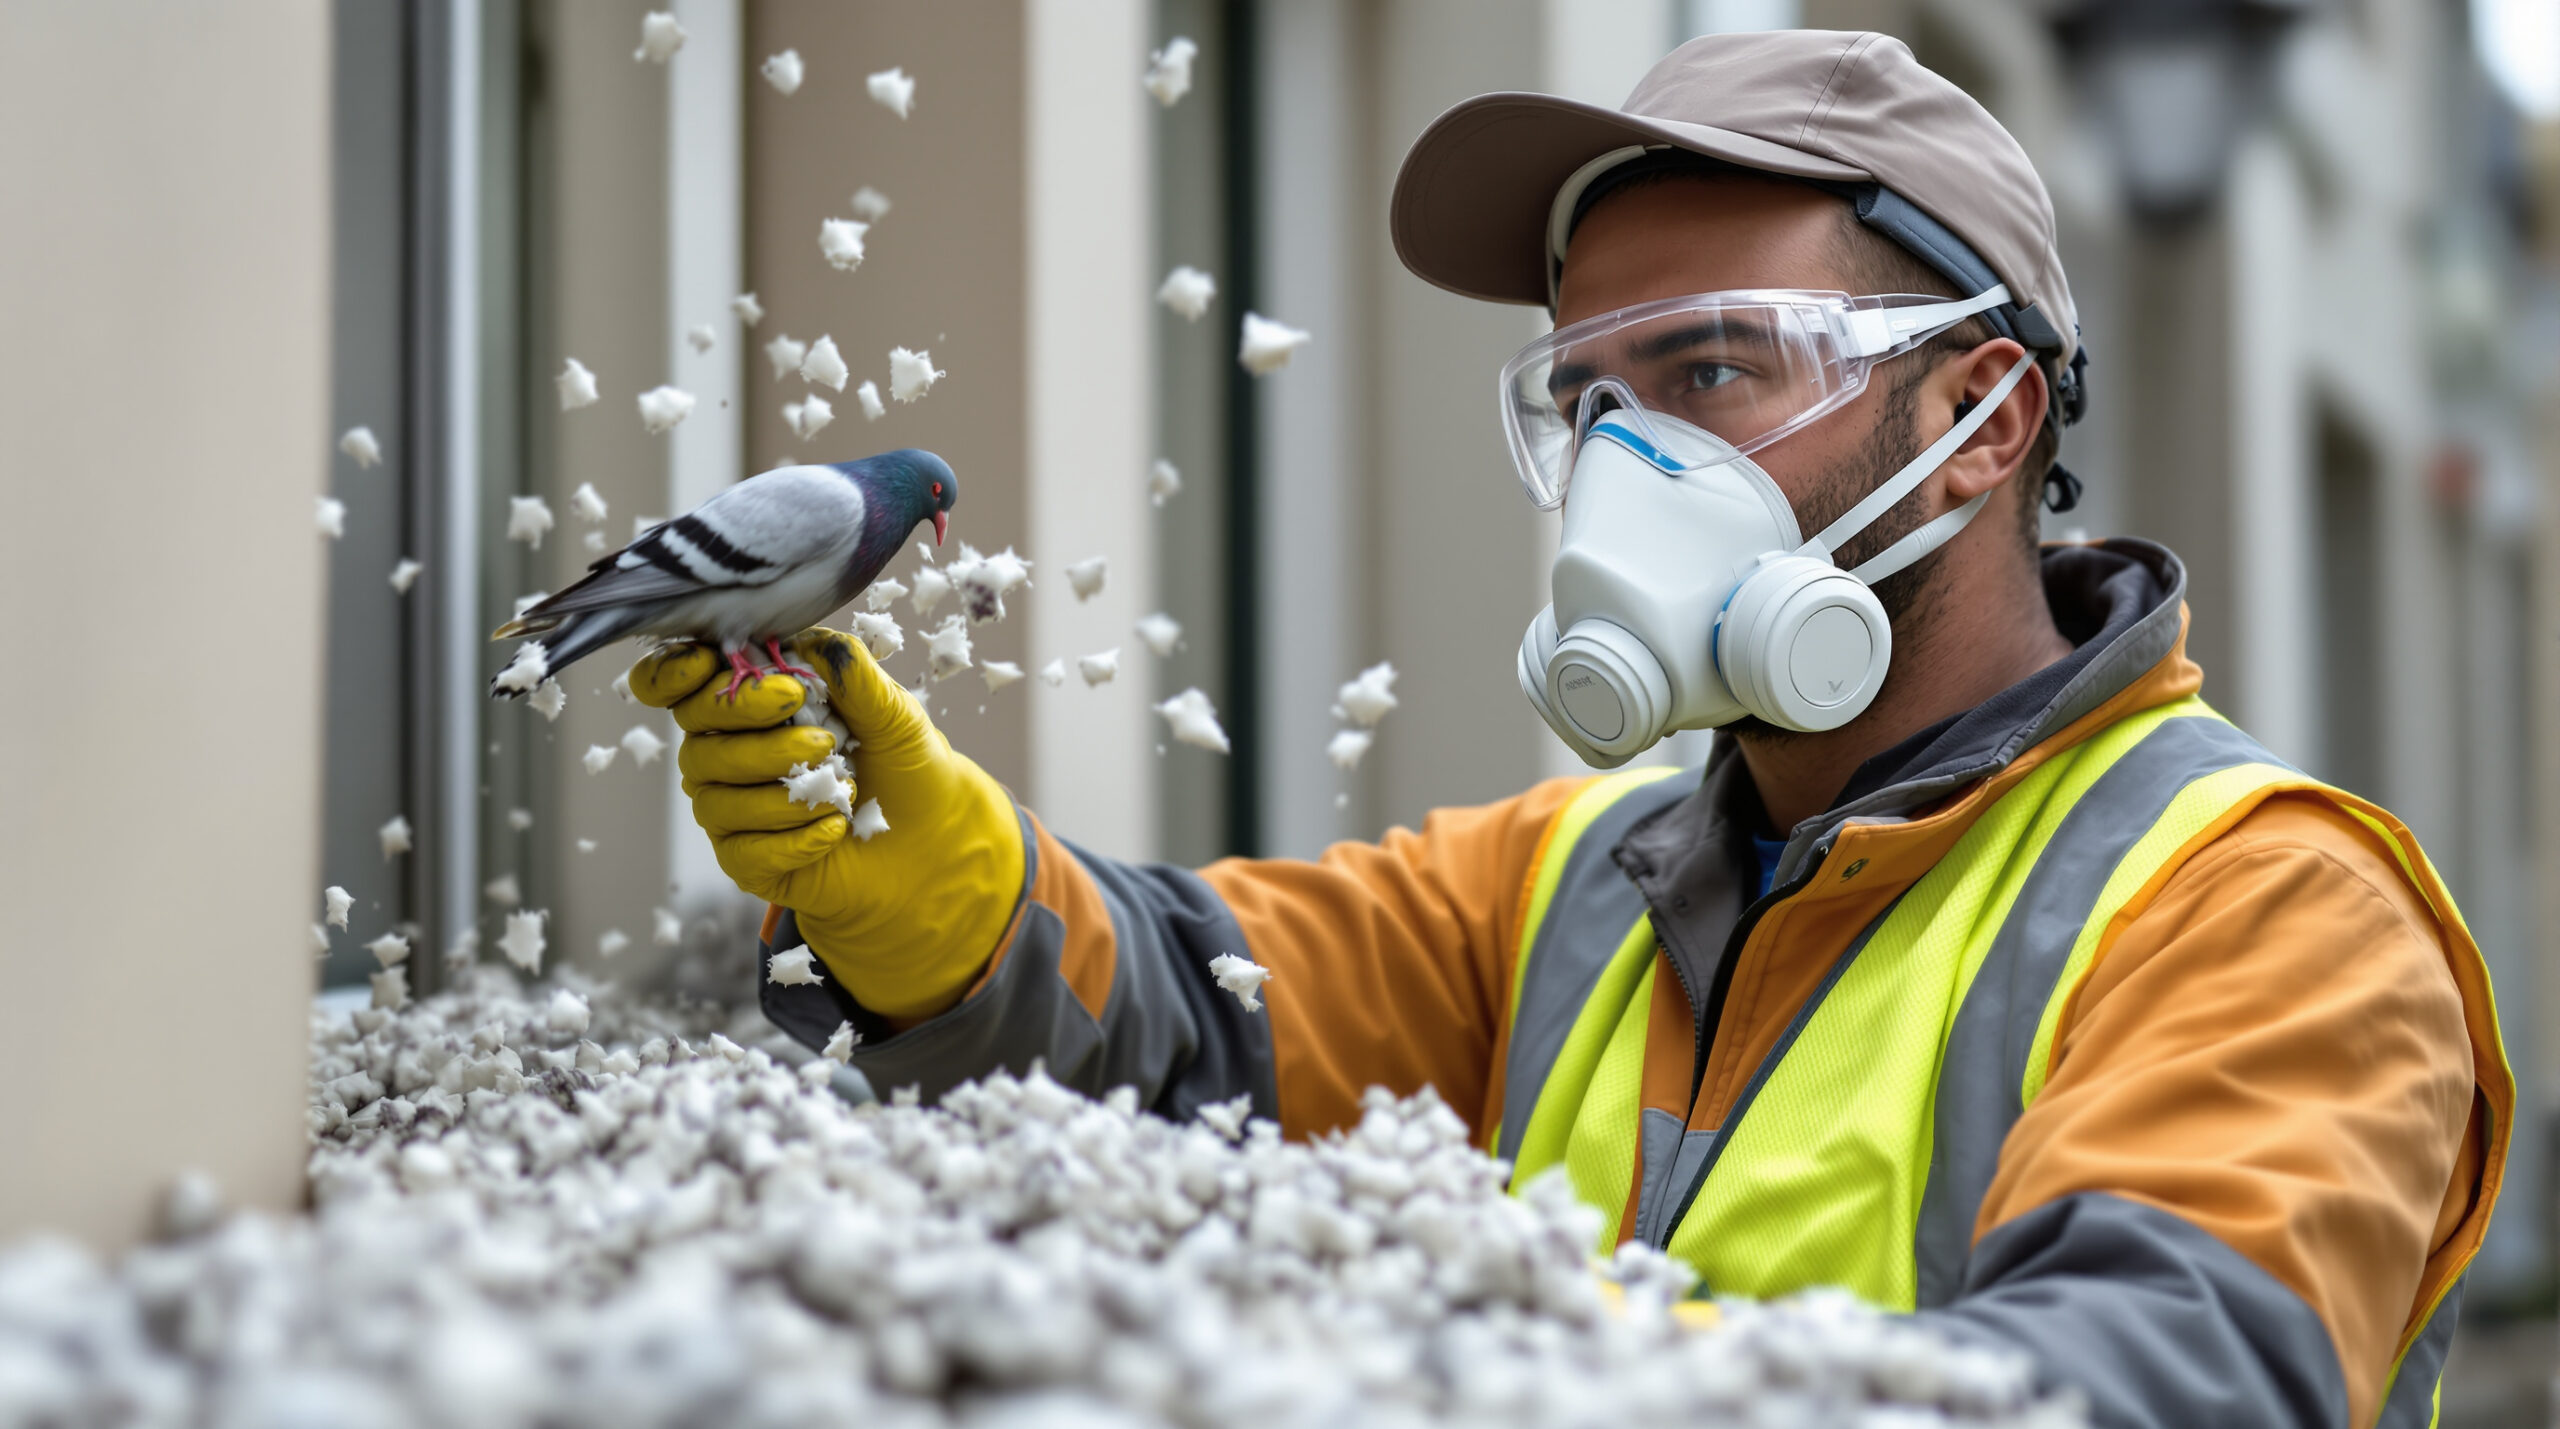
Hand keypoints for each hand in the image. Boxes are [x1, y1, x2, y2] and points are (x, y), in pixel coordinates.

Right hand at [627, 630, 1023, 1020]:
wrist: (931, 840)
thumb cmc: (904, 765)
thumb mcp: (893, 712)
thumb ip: (852, 673)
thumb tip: (809, 644)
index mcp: (748, 703)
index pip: (678, 684)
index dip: (673, 673)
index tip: (711, 663)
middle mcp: (726, 753)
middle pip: (696, 736)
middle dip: (749, 725)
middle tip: (821, 734)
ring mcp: (731, 810)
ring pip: (717, 798)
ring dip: (785, 793)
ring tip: (844, 788)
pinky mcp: (747, 861)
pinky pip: (744, 851)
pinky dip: (794, 839)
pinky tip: (835, 828)